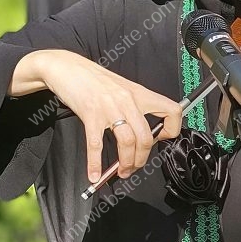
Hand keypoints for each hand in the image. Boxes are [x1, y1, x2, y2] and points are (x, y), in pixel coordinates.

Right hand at [12, 49, 182, 181]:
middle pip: (146, 137)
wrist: (67, 67)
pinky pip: (96, 144)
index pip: (172, 111)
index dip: (171, 130)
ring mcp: (110, 107)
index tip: (159, 139)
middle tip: (134, 167)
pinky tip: (94, 174)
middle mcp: (129, 100)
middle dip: (141, 159)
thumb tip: (142, 132)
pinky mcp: (90, 114)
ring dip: (126, 163)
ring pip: (127, 142)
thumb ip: (135, 106)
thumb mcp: (123, 88)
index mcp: (140, 93)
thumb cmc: (94, 79)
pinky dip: (95, 163)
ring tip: (121, 171)